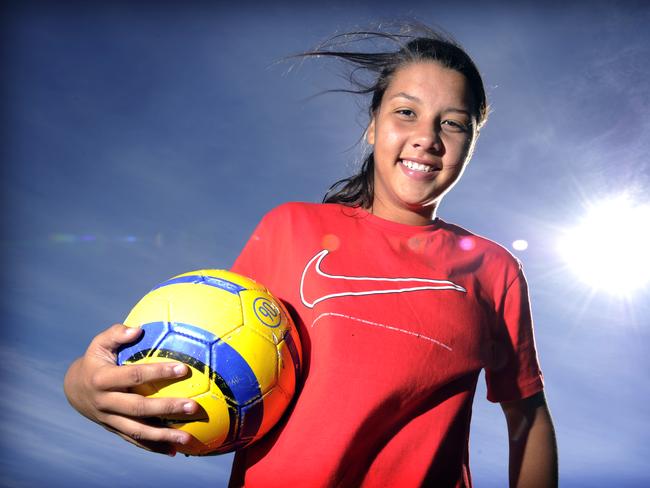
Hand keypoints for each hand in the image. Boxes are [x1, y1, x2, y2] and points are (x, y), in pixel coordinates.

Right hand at [63, 323, 199, 455]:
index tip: (183, 369)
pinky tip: (176, 450)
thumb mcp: (99, 344)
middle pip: (139, 408)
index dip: (158, 372)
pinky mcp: (114, 430)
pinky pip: (135, 440)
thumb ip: (116, 334)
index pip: (134, 376)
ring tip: (188, 439)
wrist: (73, 389)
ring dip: (163, 436)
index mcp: (102, 379)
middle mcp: (105, 402)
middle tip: (194, 407)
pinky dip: (154, 447)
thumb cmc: (95, 360)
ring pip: (137, 431)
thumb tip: (138, 329)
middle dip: (167, 408)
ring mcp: (109, 419)